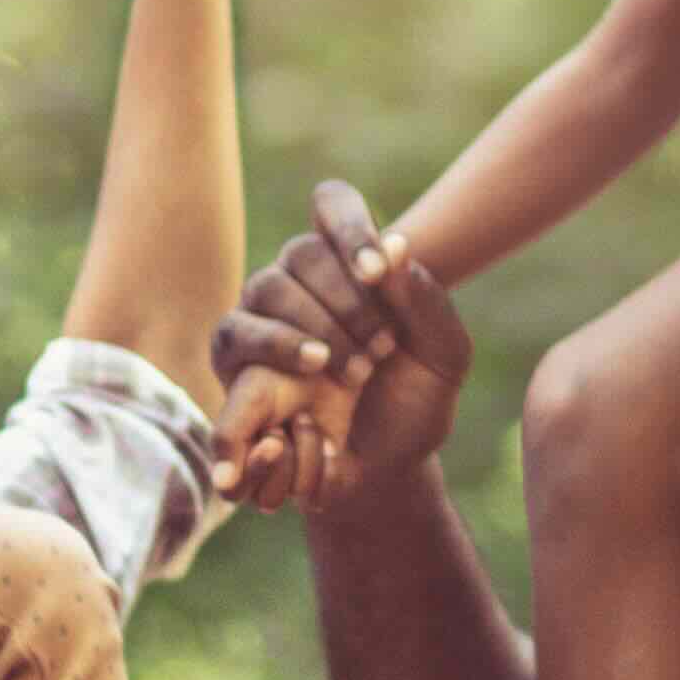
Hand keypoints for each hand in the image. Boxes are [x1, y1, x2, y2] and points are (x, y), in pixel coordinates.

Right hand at [215, 180, 471, 490]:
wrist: (383, 474)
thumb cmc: (412, 404)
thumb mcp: (445, 357)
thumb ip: (427, 301)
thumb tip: (395, 246)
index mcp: (351, 267)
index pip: (332, 205)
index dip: (350, 224)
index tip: (378, 269)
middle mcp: (300, 284)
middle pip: (300, 251)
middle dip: (348, 301)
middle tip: (381, 352)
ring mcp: (262, 322)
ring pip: (264, 288)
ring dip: (312, 329)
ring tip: (351, 373)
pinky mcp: (236, 367)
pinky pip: (234, 341)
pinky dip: (274, 353)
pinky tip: (309, 394)